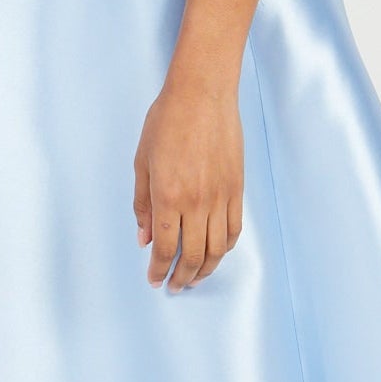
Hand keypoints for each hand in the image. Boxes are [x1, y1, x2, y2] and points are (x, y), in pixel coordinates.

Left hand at [133, 70, 243, 290]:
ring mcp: (220, 197)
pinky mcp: (237, 189)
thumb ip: (142, 204)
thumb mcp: (142, 162)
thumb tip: (143, 238)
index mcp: (168, 196)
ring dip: (205, 270)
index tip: (154, 280)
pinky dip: (225, 248)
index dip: (158, 270)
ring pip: (217, 249)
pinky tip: (215, 252)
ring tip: (195, 278)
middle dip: (182, 277)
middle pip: (193, 256)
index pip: (163, 248)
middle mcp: (196, 203)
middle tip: (175, 286)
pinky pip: (234, 229)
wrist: (203, 95)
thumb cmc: (167, 121)